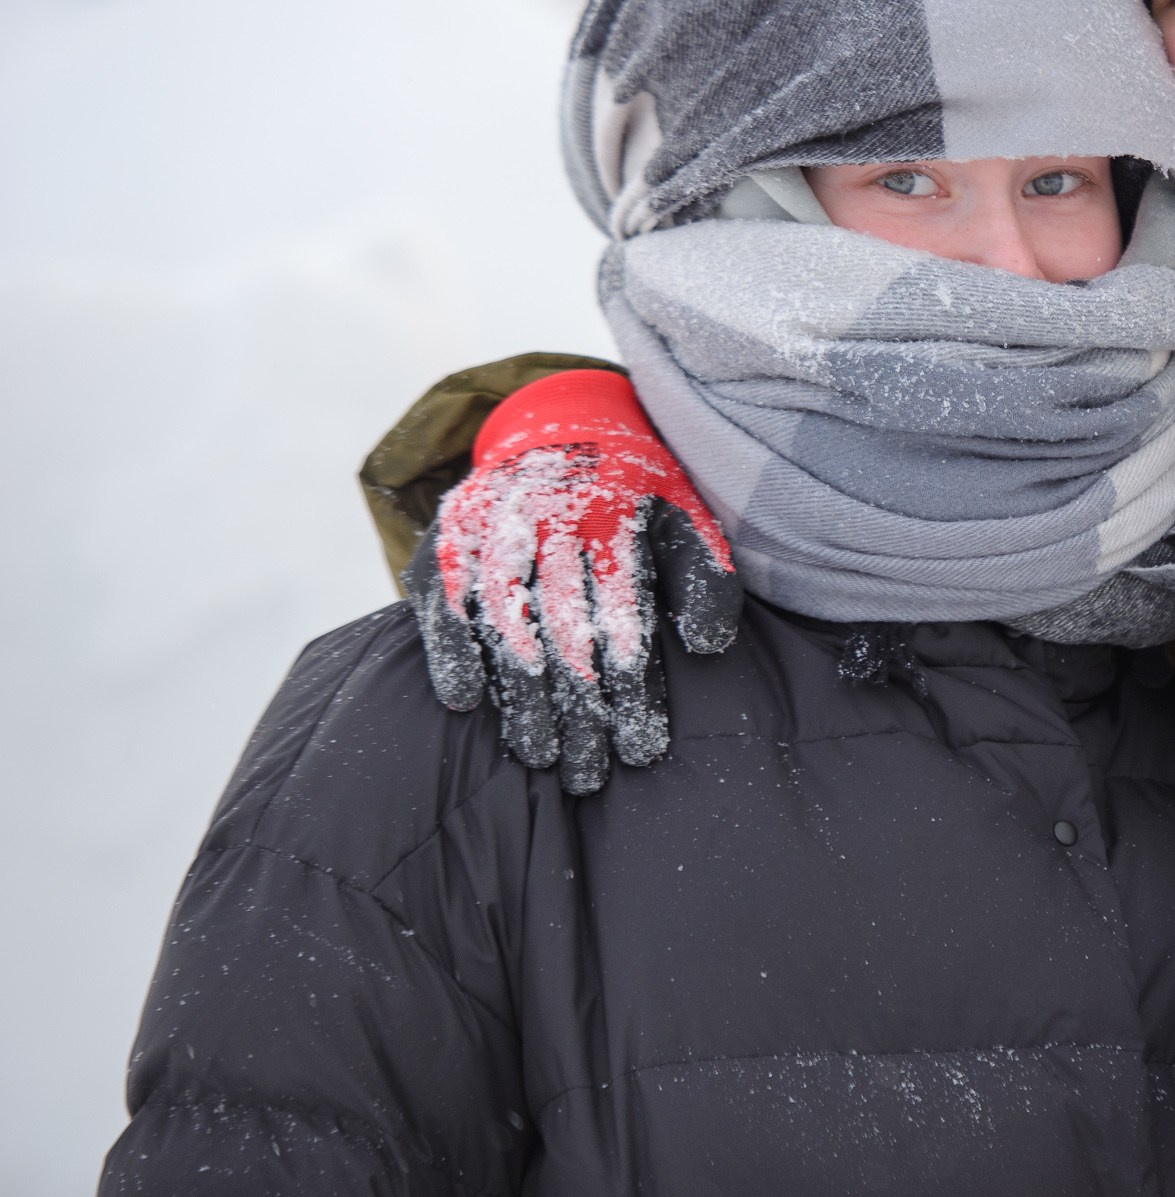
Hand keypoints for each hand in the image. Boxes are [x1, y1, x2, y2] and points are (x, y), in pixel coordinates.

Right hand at [405, 369, 738, 793]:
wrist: (564, 421)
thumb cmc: (636, 493)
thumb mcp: (686, 518)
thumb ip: (705, 579)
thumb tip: (710, 646)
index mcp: (614, 516)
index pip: (623, 613)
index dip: (631, 684)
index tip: (641, 747)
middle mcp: (549, 517)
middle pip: (565, 628)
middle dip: (579, 708)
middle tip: (590, 775)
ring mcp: (491, 525)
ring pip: (506, 619)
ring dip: (520, 694)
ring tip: (539, 757)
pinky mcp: (447, 535)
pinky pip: (443, 597)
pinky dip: (451, 647)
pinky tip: (466, 699)